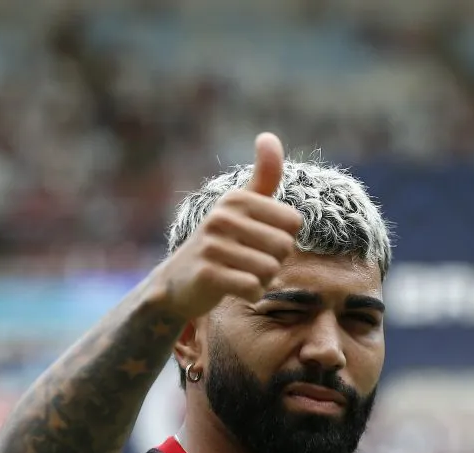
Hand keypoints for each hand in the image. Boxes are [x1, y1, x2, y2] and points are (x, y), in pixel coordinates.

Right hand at [149, 132, 301, 318]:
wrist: (179, 282)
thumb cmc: (222, 242)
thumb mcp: (242, 207)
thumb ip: (263, 176)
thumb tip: (269, 136)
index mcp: (237, 199)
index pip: (294, 223)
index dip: (284, 239)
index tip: (260, 241)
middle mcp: (222, 217)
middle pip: (284, 247)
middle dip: (275, 262)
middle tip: (250, 262)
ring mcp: (212, 245)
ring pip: (270, 270)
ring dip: (263, 280)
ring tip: (242, 274)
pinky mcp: (206, 274)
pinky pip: (253, 288)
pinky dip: (252, 294)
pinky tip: (235, 289)